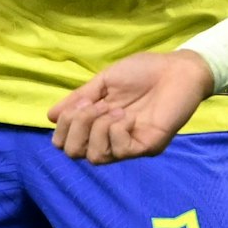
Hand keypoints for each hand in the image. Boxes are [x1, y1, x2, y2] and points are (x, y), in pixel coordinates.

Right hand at [48, 51, 215, 162]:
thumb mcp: (104, 82)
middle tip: (95, 105)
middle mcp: (110, 138)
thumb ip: (79, 99)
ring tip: (115, 109)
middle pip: (74, 153)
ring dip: (98, 128)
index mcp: (97, 123)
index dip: (63, 126)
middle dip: (77, 127)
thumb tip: (50, 116)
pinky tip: (127, 116)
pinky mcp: (146, 147)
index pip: (65, 142)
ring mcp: (128, 145)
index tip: (80, 102)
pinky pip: (119, 152)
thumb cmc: (143, 71)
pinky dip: (116, 131)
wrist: (177, 69)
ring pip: (94, 157)